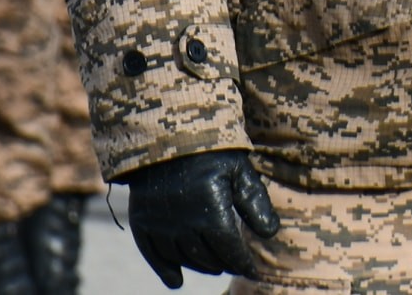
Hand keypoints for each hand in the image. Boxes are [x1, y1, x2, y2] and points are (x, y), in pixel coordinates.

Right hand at [124, 149, 280, 289]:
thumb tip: (270, 234)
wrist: (167, 132)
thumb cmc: (212, 150)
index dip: (242, 263)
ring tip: (214, 265)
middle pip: (207, 258)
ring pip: (183, 259)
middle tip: (234, 264)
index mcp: (211, 211)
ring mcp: (160, 224)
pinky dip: (165, 270)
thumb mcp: (240, 171)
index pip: (229, 250)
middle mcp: (183, 224)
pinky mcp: (142, 221)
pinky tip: (176, 281)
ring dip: (200, 266)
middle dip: (224, 263)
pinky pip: (153, 255)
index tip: (252, 270)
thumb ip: (255, 204)